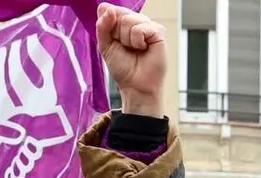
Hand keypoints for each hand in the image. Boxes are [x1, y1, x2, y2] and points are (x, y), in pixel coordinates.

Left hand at [95, 3, 166, 117]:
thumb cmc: (123, 68)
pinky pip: (140, 28)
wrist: (135, 86)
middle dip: (117, 34)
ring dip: (127, 40)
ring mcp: (148, 25)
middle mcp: (137, 21)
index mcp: (124, 23)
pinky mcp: (158, 31)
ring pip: (129, 20)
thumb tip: (106, 8)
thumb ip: (102, 26)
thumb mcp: (105, 46)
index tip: (113, 40)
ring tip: (135, 49)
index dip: (108, 25)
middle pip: (119, 14)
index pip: (111, 10)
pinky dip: (137, 42)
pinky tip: (143, 49)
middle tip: (125, 48)